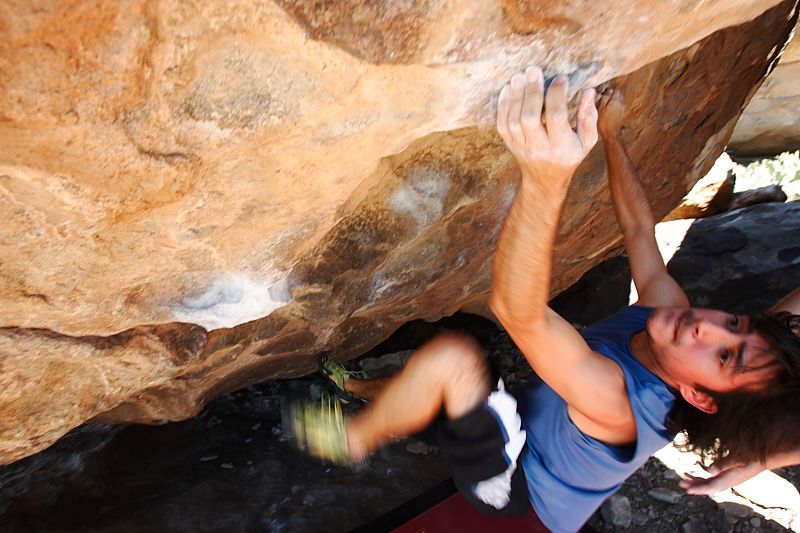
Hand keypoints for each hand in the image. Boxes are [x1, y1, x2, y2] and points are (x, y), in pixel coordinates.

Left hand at [496, 66, 596, 192]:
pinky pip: (502, 124)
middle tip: (534, 70)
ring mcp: (521, 147)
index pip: (556, 117)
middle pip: (530, 118)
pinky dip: (503, 105)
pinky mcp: (510, 144)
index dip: (557, 95)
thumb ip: (589, 117)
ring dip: (516, 96)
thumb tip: (589, 91)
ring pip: (513, 121)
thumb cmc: (569, 155)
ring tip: (521, 75)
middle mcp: (539, 147)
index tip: (561, 78)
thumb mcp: (586, 141)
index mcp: (561, 146)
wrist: (544, 180)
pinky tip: (508, 88)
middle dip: (531, 92)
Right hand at [597, 88, 624, 138]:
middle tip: (603, 97)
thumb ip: (605, 98)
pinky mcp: (621, 114)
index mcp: (616, 100)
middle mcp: (621, 104)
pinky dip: (613, 106)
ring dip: (612, 101)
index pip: (615, 90)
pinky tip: (607, 111)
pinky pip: (618, 106)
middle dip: (611, 94)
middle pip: (618, 94)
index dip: (609, 90)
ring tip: (604, 104)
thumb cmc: (604, 121)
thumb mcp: (601, 108)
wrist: (611, 134)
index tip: (603, 92)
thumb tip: (608, 90)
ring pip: (618, 100)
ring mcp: (622, 109)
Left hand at [679, 460, 764, 495]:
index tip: (687, 490)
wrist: (765, 456)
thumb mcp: (737, 459)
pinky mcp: (729, 473)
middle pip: (707, 485)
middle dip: (694, 484)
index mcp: (729, 480)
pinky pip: (714, 476)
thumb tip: (708, 470)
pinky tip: (699, 465)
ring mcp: (728, 477)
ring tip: (685, 476)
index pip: (711, 487)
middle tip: (681, 482)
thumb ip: (722, 464)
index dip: (698, 489)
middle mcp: (727, 481)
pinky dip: (705, 473)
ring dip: (697, 479)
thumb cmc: (751, 457)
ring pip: (709, 481)